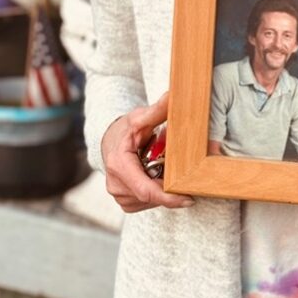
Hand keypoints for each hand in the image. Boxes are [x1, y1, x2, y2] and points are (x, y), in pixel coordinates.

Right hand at [101, 92, 194, 213]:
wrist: (110, 140)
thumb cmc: (125, 129)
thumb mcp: (140, 118)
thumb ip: (157, 110)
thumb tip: (173, 96)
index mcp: (119, 165)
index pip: (146, 190)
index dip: (168, 197)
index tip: (188, 198)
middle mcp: (116, 184)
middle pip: (151, 197)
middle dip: (170, 189)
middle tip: (186, 176)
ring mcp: (119, 195)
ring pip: (150, 201)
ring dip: (164, 189)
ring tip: (167, 170)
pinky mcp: (124, 201)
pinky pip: (146, 202)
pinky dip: (157, 192)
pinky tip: (158, 177)